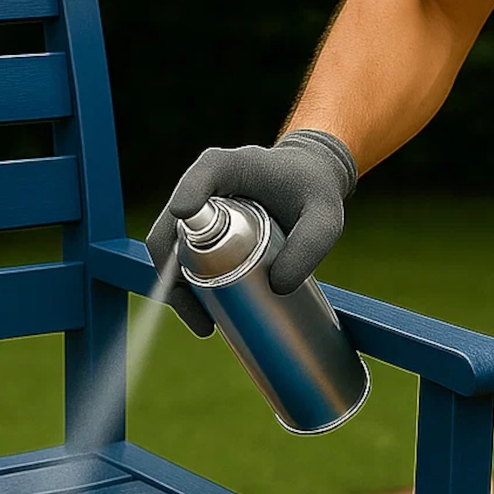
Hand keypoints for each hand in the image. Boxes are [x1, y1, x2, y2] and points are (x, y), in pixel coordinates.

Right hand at [145, 129, 356, 335]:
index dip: (186, 200)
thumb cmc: (315, 190)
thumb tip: (277, 287)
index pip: (196, 181)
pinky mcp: (202, 235)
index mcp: (223, 167)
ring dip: (179, 292)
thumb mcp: (324, 217)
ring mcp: (197, 215)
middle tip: (202, 318)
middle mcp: (201, 189)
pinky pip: (183, 263)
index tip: (187, 220)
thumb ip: (310, 247)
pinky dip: (189, 291)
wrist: (309, 183)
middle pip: (169, 232)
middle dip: (175, 278)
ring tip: (205, 325)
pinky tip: (206, 316)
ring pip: (171, 255)